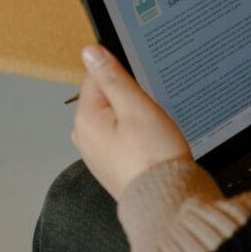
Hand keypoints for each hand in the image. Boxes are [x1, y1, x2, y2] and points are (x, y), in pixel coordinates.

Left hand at [71, 45, 191, 200]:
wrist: (166, 200)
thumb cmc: (154, 156)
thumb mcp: (136, 106)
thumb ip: (111, 76)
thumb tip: (91, 52)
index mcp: (85, 118)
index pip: (95, 76)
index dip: (123, 75)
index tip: (141, 85)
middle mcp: (84, 136)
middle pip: (106, 97)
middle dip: (129, 98)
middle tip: (149, 114)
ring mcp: (95, 153)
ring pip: (115, 118)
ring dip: (133, 118)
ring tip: (151, 132)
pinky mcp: (109, 164)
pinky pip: (120, 137)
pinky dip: (135, 136)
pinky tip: (149, 145)